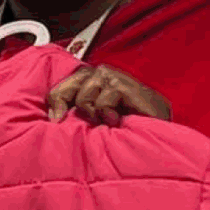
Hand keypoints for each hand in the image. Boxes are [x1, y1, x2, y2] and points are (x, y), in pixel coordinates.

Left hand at [47, 64, 169, 126]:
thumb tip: (53, 117)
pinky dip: (107, 114)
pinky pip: (102, 101)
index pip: (64, 83)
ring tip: (109, 120)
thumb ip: (74, 111)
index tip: (56, 120)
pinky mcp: (125, 86)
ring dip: (94, 113)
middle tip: (87, 120)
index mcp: (93, 80)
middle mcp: (103, 74)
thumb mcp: (93, 120)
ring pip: (84, 94)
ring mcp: (115, 77)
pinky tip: (119, 119)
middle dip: (69, 103)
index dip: (56, 99)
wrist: (155, 134)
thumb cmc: (125, 128)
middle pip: (71, 83)